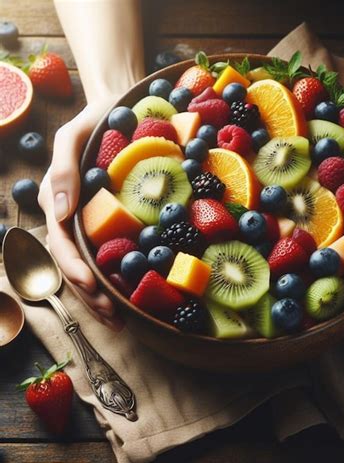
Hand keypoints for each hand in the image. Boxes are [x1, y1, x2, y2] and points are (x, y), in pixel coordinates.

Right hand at [38, 98, 123, 330]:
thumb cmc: (95, 121)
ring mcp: (92, 222)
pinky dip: (117, 275)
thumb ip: (62, 169)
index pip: (62, 245)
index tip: (93, 288)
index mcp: (59, 203)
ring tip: (121, 318)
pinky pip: (111, 252)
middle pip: (76, 264)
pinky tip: (131, 292)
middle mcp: (73, 218)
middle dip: (91, 295)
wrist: (120, 110)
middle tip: (114, 318)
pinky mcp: (113, 220)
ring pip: (92, 265)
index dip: (74, 270)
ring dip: (102, 295)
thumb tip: (59, 211)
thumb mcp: (72, 136)